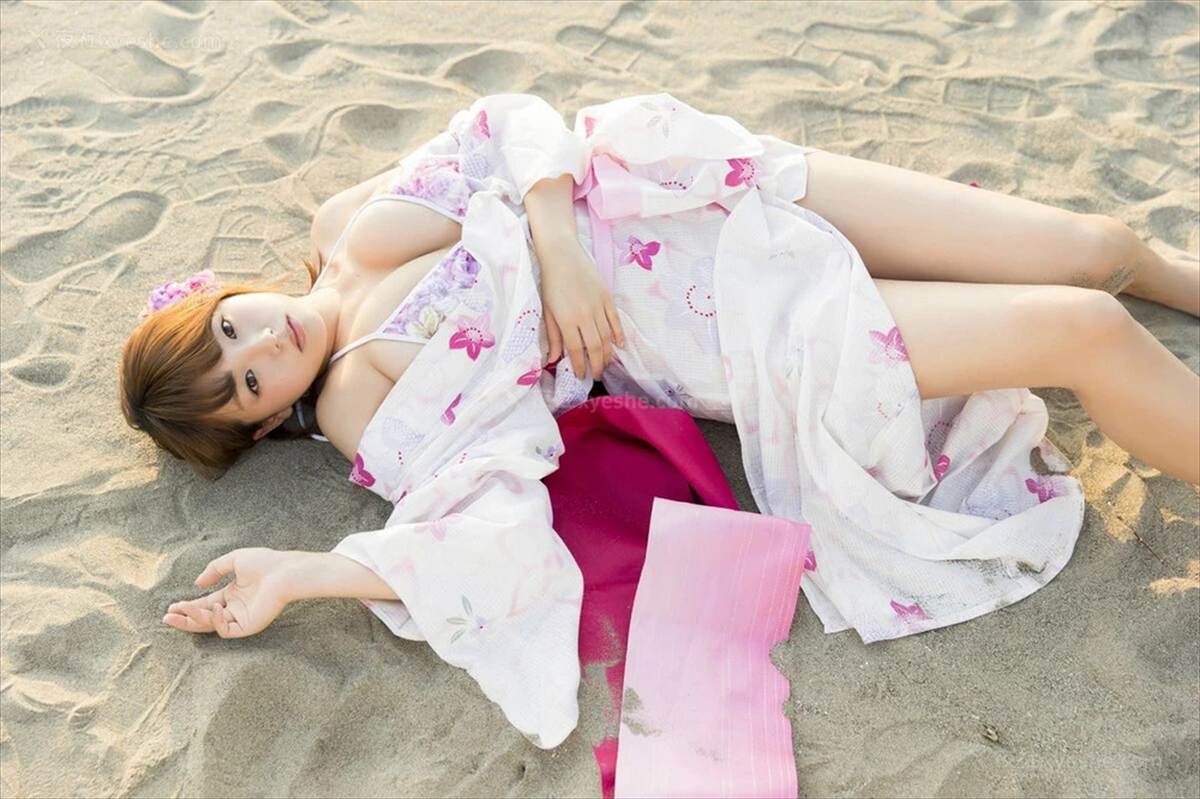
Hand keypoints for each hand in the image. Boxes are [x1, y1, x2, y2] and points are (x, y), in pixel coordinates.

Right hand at [162, 547, 294, 638]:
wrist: (285, 571)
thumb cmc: (265, 563)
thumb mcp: (234, 560)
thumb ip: (214, 570)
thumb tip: (197, 584)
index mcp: (232, 595)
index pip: (205, 604)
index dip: (188, 606)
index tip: (172, 605)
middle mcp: (235, 609)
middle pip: (204, 618)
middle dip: (185, 618)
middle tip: (167, 617)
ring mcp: (241, 619)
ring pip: (210, 625)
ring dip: (193, 619)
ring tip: (179, 612)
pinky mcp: (248, 626)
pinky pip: (225, 630)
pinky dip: (215, 621)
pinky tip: (214, 607)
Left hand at [538, 238, 625, 378]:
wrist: (561, 254)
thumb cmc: (550, 282)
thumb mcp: (547, 310)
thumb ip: (553, 336)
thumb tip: (552, 359)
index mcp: (567, 320)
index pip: (576, 351)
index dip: (579, 366)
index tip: (580, 376)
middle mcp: (584, 316)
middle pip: (595, 348)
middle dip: (597, 365)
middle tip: (597, 375)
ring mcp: (598, 306)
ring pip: (607, 337)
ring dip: (607, 354)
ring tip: (605, 364)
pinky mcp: (607, 297)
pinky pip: (616, 320)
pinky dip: (619, 334)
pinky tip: (619, 345)